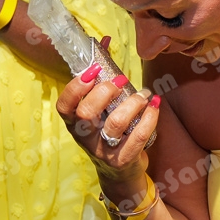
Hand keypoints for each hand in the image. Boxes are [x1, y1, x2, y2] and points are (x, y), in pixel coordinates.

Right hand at [55, 67, 159, 184]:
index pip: (64, 106)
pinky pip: (138, 136)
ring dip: (133, 102)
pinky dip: (150, 117)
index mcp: (75, 125)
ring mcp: (103, 151)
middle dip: (105, 92)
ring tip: (144, 93)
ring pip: (115, 123)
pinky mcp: (123, 159)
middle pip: (87, 113)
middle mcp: (85, 139)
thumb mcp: (98, 115)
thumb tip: (105, 44)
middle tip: (121, 82)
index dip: (75, 88)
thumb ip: (99, 85)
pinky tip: (154, 105)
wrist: (119, 174)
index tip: (92, 72)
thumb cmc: (108, 134)